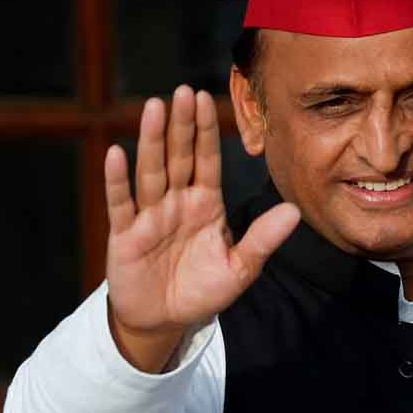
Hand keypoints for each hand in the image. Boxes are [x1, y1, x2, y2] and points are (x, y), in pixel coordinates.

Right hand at [104, 85, 299, 371]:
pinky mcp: (125, 235)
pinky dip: (117, 180)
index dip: (206, 130)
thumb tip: (295, 212)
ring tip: (154, 108)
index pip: (207, 160)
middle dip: (181, 124)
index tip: (206, 98)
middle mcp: (176, 202)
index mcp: (205, 204)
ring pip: (150, 171)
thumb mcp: (240, 268)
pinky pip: (121, 204)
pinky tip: (117, 153)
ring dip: (151, 140)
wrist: (166, 321)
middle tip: (182, 91)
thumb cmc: (202, 289)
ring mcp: (149, 216)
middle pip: (178, 156)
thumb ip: (263, 240)